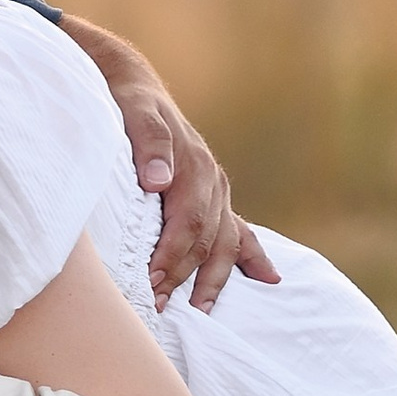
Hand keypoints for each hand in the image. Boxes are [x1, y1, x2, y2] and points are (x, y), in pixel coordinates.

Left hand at [60, 15, 280, 309]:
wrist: (134, 84)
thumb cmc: (128, 103)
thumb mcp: (132, 112)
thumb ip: (147, 142)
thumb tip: (158, 179)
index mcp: (194, 167)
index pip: (188, 224)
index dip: (171, 256)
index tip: (150, 284)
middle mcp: (212, 181)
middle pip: (206, 240)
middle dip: (184, 277)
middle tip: (158, 307)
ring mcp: (217, 190)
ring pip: (224, 242)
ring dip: (214, 278)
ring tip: (199, 311)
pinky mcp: (215, 195)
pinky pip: (239, 229)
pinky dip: (252, 255)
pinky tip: (268, 277)